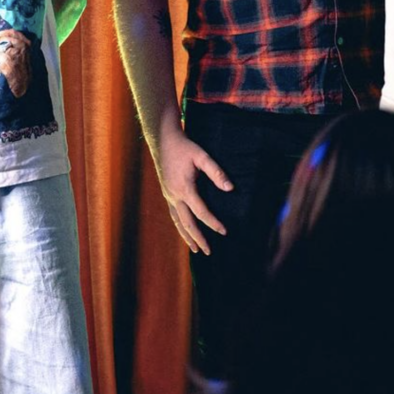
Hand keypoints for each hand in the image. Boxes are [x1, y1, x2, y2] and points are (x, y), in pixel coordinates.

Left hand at [0, 29, 31, 97]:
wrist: (20, 85)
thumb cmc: (21, 72)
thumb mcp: (24, 57)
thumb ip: (18, 47)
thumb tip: (7, 41)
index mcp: (27, 45)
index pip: (16, 32)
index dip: (5, 32)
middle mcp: (22, 46)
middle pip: (7, 35)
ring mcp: (15, 52)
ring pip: (0, 45)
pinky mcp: (7, 58)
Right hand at [150, 126, 233, 254]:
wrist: (163, 141)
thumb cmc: (185, 147)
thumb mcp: (202, 156)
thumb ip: (216, 172)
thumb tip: (230, 188)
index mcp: (184, 189)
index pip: (201, 212)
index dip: (213, 223)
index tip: (224, 231)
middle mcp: (174, 196)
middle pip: (187, 223)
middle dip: (198, 238)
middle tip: (209, 252)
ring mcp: (168, 196)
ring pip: (178, 222)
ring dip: (187, 237)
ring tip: (196, 250)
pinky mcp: (167, 193)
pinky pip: (174, 215)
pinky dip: (180, 226)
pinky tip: (185, 231)